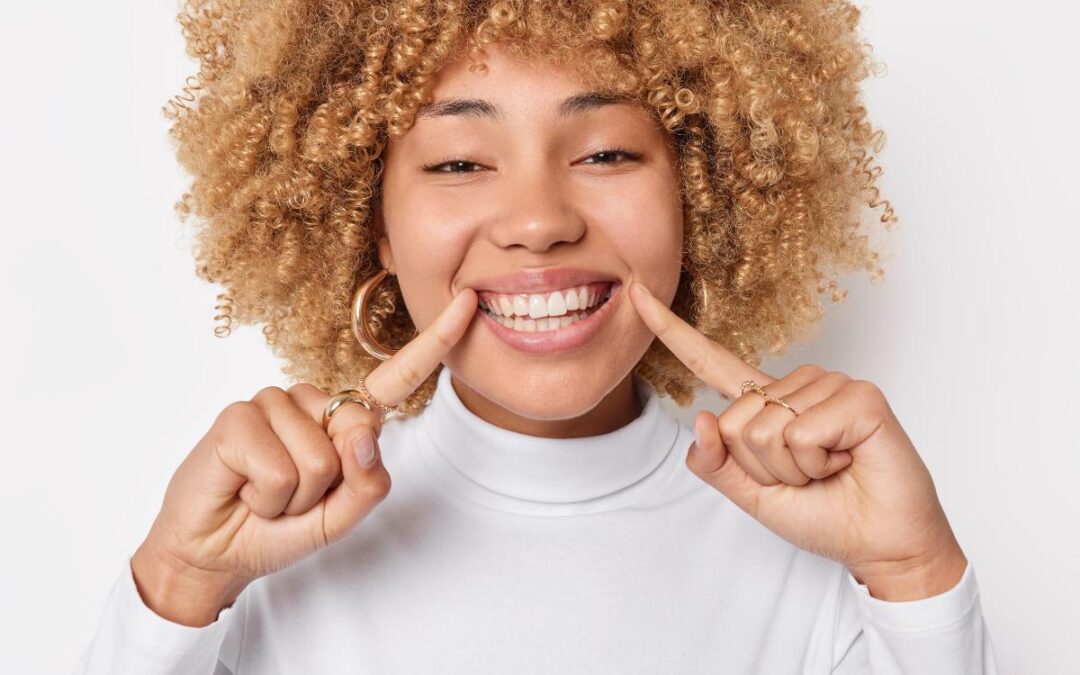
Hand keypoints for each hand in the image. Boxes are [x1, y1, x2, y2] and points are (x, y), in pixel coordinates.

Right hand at [132, 288, 477, 624]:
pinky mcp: (236, 416)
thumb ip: (367, 483)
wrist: (214, 553)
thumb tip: (362, 430)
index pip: (395, 379)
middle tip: (291, 499)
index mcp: (344, 419)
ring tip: (263, 495)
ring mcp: (272, 403)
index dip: (434, 343)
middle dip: (328, 488)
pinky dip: (267, 499)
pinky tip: (242, 490)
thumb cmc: (277, 529)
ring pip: (319, 459)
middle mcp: (312, 401)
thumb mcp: (339, 518)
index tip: (467, 304)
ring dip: (292, 498)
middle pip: (356, 439)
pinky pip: (280, 470)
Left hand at [628, 281, 966, 600]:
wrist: (881, 546)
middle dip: (762, 468)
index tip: (636, 295)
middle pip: (734, 422)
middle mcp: (796, 385)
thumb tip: (698, 418)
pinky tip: (847, 462)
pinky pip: (799, 434)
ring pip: (764, 430)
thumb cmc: (824, 515)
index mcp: (767, 403)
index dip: (671, 330)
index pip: (710, 362)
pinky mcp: (860, 396)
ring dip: (792, 470)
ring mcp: (830, 385)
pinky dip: (816, 464)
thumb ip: (716, 464)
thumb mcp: (752, 495)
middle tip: (807, 477)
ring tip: (829, 470)